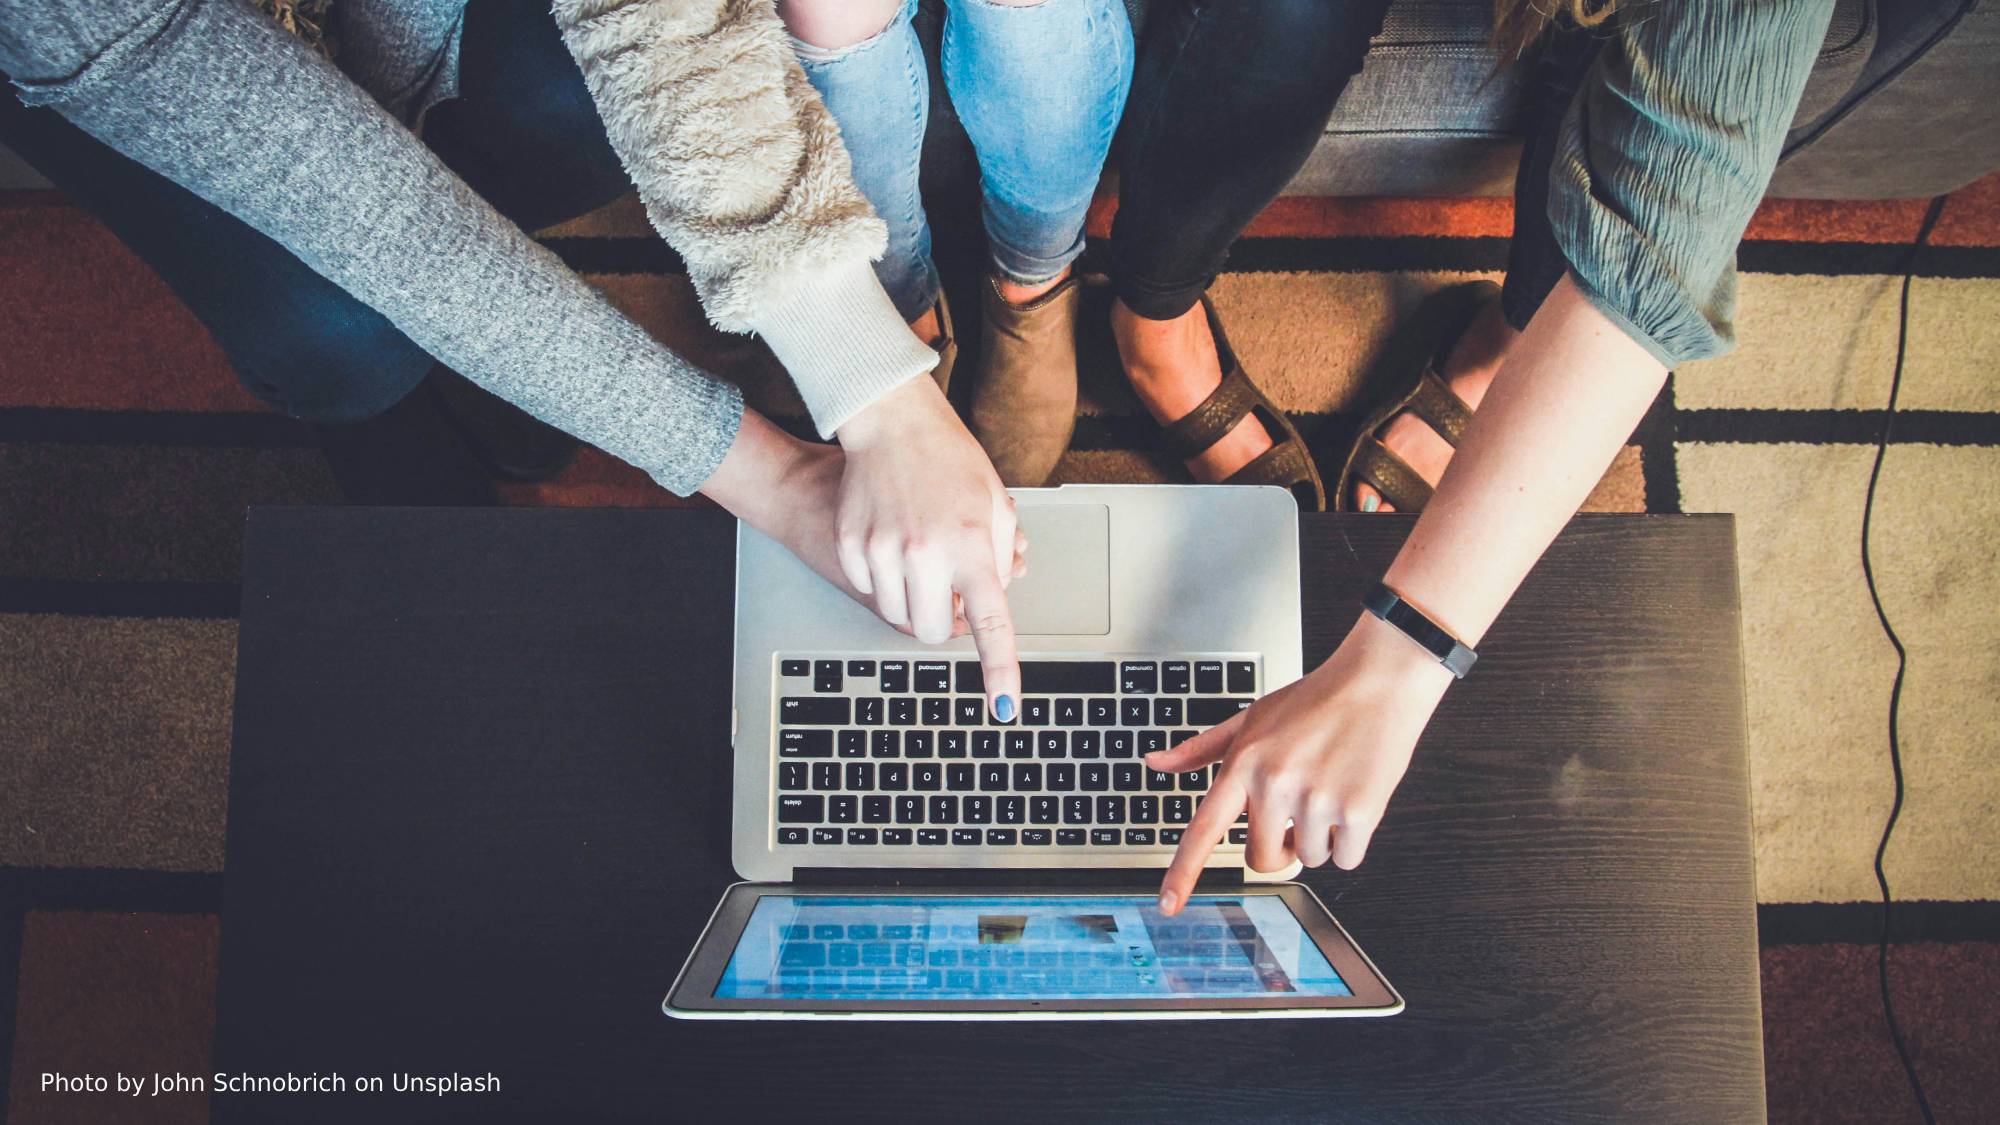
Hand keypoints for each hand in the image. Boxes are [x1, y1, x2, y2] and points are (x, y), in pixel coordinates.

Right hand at [833, 376, 1024, 716]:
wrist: (891, 422)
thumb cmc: (949, 459)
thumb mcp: (995, 505)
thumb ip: (1001, 558)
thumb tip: (994, 598)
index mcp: (972, 545)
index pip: (990, 623)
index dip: (999, 670)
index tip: (1005, 706)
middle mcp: (925, 553)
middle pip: (931, 631)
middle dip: (942, 622)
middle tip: (949, 591)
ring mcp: (882, 551)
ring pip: (897, 615)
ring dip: (913, 599)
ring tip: (921, 555)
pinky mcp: (851, 546)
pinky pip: (869, 589)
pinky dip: (883, 578)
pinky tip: (892, 540)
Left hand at [1148, 612, 1455, 913]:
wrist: (1378, 681)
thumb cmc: (1314, 700)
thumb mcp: (1251, 717)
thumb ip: (1202, 748)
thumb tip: (1155, 763)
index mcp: (1244, 764)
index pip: (1204, 829)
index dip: (1183, 872)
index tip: (1168, 905)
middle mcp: (1275, 784)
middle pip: (1263, 859)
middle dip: (1280, 848)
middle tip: (1297, 814)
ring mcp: (1316, 799)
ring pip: (1309, 858)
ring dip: (1321, 837)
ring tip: (1330, 788)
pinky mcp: (1358, 811)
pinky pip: (1346, 859)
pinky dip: (1352, 840)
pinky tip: (1354, 797)